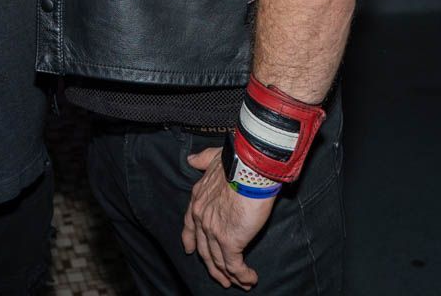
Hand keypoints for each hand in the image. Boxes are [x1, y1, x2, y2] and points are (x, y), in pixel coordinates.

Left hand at [181, 147, 272, 289]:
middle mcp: (201, 217)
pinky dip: (242, 275)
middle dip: (212, 266)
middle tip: (221, 278)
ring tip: (240, 283)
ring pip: (218, 261)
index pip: (190, 225)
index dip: (190, 240)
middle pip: (204, 249)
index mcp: (198, 199)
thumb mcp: (214, 158)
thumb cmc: (237, 161)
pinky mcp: (230, 240)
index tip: (190, 250)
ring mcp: (213, 230)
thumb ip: (203, 160)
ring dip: (229, 275)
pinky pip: (234, 266)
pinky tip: (250, 279)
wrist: (250, 167)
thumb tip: (192, 160)